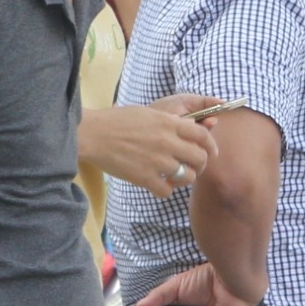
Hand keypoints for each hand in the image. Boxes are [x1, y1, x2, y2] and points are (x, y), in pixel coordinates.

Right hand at [79, 94, 219, 197]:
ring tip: (176, 177)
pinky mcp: (145, 178)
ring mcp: (157, 161)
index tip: (211, 152)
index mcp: (169, 123)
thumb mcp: (148, 113)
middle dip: (200, 165)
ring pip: (187, 177)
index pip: (203, 136)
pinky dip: (165, 190)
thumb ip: (169, 123)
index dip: (211, 146)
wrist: (93, 134)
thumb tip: (186, 130)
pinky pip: (167, 191)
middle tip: (195, 167)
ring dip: (185, 179)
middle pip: (199, 158)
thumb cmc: (116, 121)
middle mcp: (167, 142)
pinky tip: (159, 185)